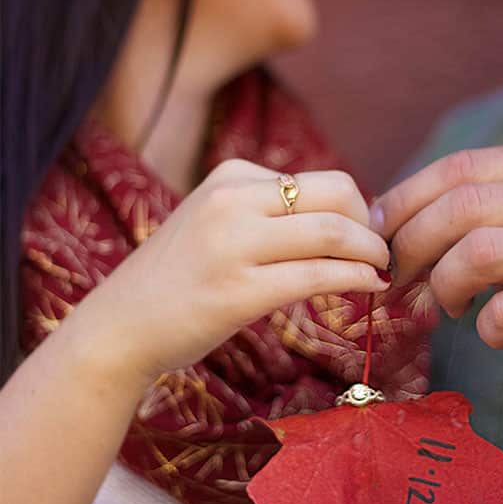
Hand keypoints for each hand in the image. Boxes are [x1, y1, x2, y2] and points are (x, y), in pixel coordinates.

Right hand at [90, 161, 390, 380]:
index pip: (321, 181)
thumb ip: (266, 212)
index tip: (368, 234)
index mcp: (231, 176)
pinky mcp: (238, 292)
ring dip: (372, 253)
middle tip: (381, 252)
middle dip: (371, 224)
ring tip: (382, 271)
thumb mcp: (215, 221)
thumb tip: (343, 219)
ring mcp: (233, 246)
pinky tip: (368, 289)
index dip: (358, 208)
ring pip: (333, 233)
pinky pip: (317, 276)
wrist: (120, 327)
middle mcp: (232, 200)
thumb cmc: (177, 279)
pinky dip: (356, 280)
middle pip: (336, 194)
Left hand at [373, 143, 502, 425]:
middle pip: (464, 206)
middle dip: (411, 245)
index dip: (405, 199)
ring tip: (450, 306)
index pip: (464, 167)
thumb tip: (388, 217)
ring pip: (478, 254)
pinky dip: (486, 331)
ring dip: (444, 287)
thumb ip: (490, 211)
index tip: (377, 233)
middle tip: (397, 278)